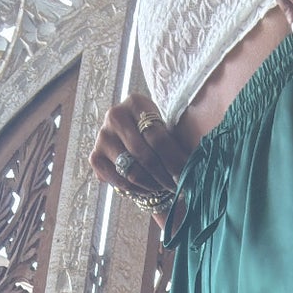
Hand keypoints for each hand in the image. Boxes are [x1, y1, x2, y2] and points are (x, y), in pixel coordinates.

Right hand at [90, 91, 186, 223]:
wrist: (133, 140)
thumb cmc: (157, 136)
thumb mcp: (168, 129)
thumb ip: (178, 143)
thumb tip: (197, 167)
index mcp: (137, 102)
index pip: (158, 137)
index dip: (174, 161)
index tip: (187, 176)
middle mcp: (115, 115)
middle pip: (145, 156)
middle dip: (164, 177)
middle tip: (177, 187)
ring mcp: (102, 136)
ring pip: (132, 171)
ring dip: (152, 186)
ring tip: (163, 188)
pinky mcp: (95, 156)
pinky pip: (118, 181)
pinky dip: (135, 190)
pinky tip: (147, 190)